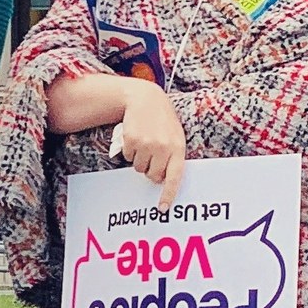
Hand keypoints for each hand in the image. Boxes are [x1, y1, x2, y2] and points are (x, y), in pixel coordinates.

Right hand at [115, 79, 186, 201]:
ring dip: (140, 160)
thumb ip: (173, 157)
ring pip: (139, 168)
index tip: (163, 208)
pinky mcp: (131, 140)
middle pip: (153, 176)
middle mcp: (163, 148)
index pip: (175, 177)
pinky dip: (130, 151)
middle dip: (152, 171)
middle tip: (153, 155)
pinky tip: (137, 137)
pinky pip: (128, 158)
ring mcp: (146, 144)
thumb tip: (162, 181)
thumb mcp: (176, 136)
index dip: (168, 194)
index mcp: (178, 148)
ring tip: (146, 142)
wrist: (145, 99)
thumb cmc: (163, 121)